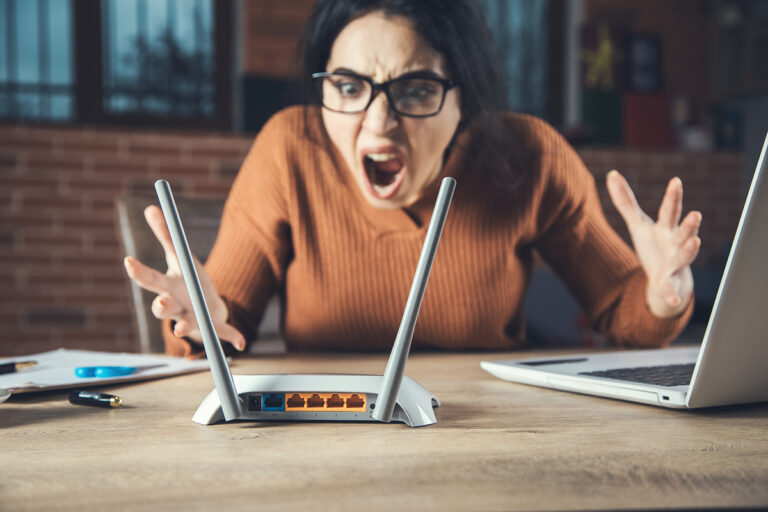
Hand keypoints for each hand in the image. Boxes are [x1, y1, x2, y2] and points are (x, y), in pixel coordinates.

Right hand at [123, 205, 245, 349]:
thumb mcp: (179, 258)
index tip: (129, 261)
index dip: (138, 271)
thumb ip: (166, 235)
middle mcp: (176, 307)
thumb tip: (152, 207)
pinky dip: (232, 337)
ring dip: (184, 326)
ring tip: (180, 329)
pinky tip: (242, 342)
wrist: (207, 311)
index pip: (149, 279)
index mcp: (167, 288)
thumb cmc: (188, 282)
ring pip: (187, 324)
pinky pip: (222, 333)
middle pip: (162, 308)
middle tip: (161, 303)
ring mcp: (194, 319)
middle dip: (161, 306)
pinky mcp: (214, 328)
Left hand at [606, 170, 701, 317]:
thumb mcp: (638, 224)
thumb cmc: (654, 246)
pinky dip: (673, 295)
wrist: (667, 279)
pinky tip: (672, 300)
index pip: (669, 210)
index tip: (676, 181)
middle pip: (683, 232)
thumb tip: (611, 174)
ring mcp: (675, 264)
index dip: (673, 197)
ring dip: (690, 250)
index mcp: (666, 229)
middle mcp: (675, 244)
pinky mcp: (670, 284)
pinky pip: (672, 290)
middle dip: (689, 225)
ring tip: (695, 242)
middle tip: (695, 214)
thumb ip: (626, 201)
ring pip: (685, 256)